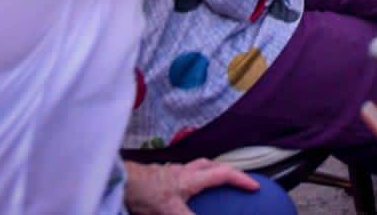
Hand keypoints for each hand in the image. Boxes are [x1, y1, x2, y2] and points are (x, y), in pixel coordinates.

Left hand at [122, 159, 258, 214]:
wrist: (120, 181)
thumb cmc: (144, 192)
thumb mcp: (170, 211)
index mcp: (192, 178)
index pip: (223, 174)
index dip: (241, 179)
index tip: (255, 186)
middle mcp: (184, 171)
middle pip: (211, 165)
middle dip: (226, 171)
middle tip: (235, 182)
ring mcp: (171, 172)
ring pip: (196, 167)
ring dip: (208, 171)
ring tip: (212, 183)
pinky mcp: (160, 176)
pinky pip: (183, 173)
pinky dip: (191, 177)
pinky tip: (185, 189)